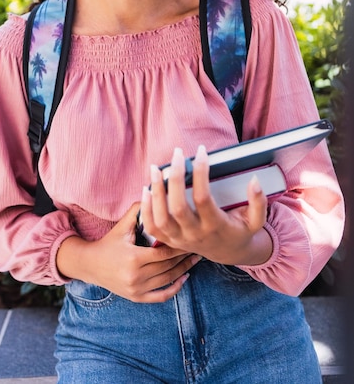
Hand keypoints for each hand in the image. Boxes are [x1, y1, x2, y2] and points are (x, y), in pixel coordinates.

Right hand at [56, 202, 201, 302]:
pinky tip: (185, 278)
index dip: (180, 246)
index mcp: (133, 258)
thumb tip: (155, 192)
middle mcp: (136, 276)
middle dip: (185, 256)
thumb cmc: (109, 242)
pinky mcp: (136, 297)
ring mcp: (136, 289)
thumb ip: (139, 210)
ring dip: (184, 270)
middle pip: (169, 267)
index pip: (164, 253)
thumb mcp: (122, 226)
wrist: (91, 265)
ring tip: (196, 258)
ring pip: (167, 280)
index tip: (191, 236)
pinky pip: (161, 296)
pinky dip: (174, 288)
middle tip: (199, 245)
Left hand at [140, 146, 272, 265]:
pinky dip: (145, 208)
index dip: (201, 173)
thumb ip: (259, 203)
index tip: (201, 152)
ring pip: (161, 218)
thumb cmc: (240, 231)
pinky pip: (152, 227)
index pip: (203, 198)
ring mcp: (180, 239)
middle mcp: (195, 234)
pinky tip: (146, 188)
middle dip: (174, 178)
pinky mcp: (169, 240)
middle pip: (178, 207)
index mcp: (216, 226)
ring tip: (156, 168)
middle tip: (177, 154)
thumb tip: (255, 181)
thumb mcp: (256, 221)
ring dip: (156, 192)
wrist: (228, 253)